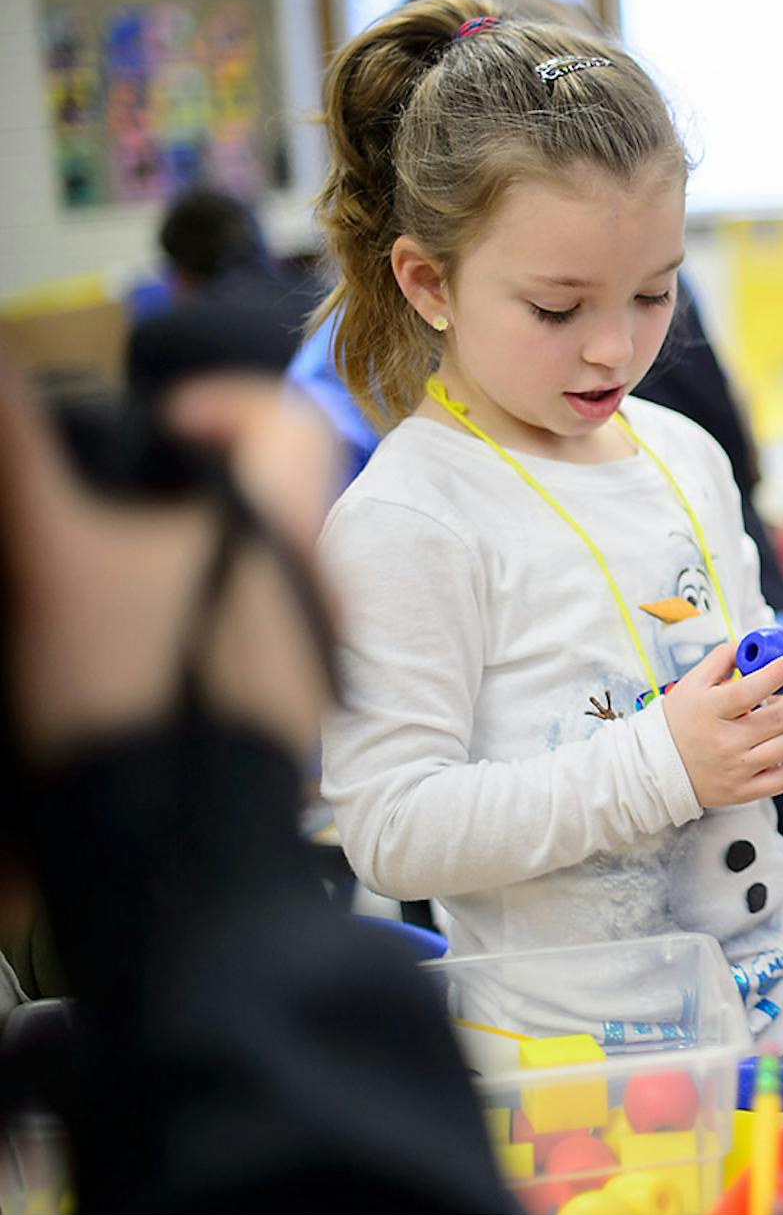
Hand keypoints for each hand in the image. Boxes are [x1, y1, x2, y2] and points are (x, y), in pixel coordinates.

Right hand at [0, 366, 338, 760]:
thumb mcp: (50, 559)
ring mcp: (313, 650)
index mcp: (283, 527)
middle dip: (189, 487)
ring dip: (191, 555)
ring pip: (261, 566)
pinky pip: (258, 631)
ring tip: (114, 578)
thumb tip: (1, 371)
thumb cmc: (120, 693)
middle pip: (267, 494)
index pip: (288, 419)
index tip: (162, 423)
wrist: (164, 842)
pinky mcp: (293, 706)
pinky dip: (204, 615)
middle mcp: (318, 583)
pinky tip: (141, 643)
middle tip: (112, 505)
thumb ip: (24, 455)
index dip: (222, 401)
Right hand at [661, 642, 782, 808]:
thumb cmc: (679, 721)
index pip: (751, 689)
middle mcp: (724, 742)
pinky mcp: (743, 792)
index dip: (777, 672)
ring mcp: (736, 770)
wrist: (655, 767)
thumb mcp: (693, 682)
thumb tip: (753, 646)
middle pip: (780, 718)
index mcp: (710, 710)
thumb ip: (723, 657)